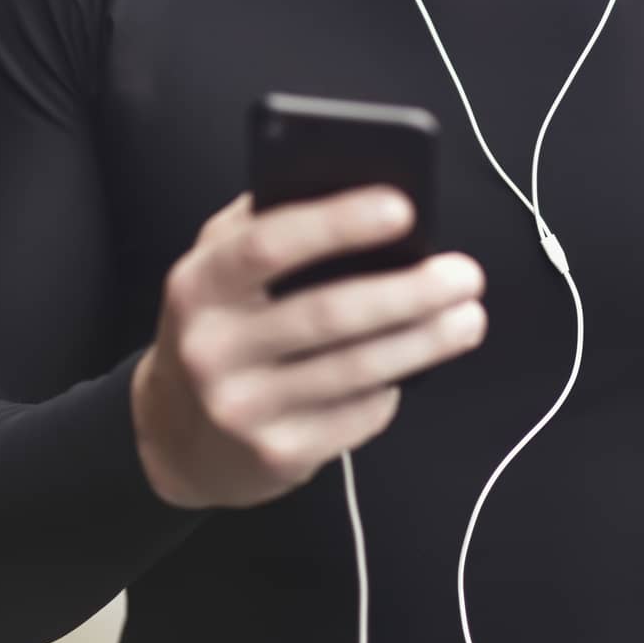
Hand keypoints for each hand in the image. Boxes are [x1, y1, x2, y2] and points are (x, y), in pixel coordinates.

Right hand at [131, 187, 486, 508]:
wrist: (174, 437)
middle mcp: (213, 348)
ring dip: (425, 341)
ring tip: (469, 317)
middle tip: (467, 274)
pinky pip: (358, 416)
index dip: (337, 223)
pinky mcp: (277, 457)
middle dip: (409, 291)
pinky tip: (418, 364)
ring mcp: (243, 409)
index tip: (404, 206)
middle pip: (327, 313)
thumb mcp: (218, 265)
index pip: (268, 244)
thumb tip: (353, 184)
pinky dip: (396, 386)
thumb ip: (267, 220)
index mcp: (200, 284)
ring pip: (355, 369)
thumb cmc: (220, 325)